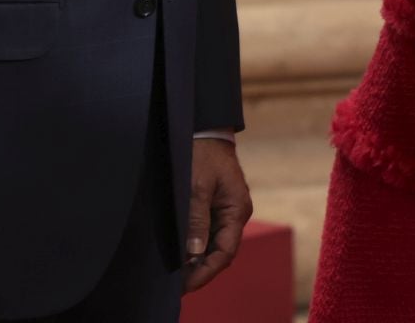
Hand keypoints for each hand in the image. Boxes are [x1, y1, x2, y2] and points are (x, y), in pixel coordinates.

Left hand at [182, 137, 252, 291]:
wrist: (206, 129)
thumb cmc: (203, 154)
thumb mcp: (197, 186)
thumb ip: (196, 219)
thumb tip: (195, 252)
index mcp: (237, 210)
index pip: (226, 252)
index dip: (207, 271)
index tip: (186, 284)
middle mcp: (236, 213)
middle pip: (222, 251)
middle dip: (202, 269)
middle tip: (178, 284)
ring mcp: (228, 209)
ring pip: (216, 243)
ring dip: (199, 258)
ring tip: (177, 273)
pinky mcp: (218, 204)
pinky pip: (210, 231)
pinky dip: (197, 245)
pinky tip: (182, 252)